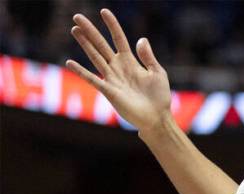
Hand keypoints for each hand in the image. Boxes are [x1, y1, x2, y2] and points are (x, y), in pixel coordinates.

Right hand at [66, 9, 172, 131]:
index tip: (104, 11)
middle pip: (101, 45)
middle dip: (91, 31)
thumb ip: (148, 57)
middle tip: (77, 16)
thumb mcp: (157, 73)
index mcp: (131, 61)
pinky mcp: (109, 91)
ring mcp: (112, 78)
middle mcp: (118, 67)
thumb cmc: (159, 97)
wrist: (157, 118)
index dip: (112, 26)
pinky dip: (81, 71)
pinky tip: (70, 62)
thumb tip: (141, 39)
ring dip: (85, 44)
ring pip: (95, 57)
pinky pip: (92, 79)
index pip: (119, 39)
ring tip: (75, 29)